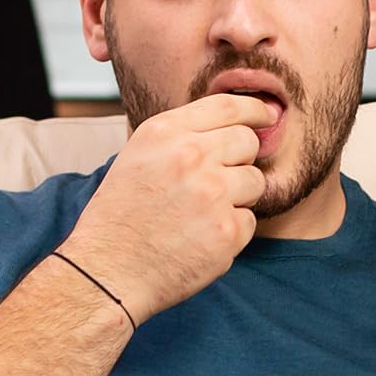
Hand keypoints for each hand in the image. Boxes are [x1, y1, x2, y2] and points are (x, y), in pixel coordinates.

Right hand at [57, 94, 276, 324]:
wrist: (109, 268)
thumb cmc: (123, 214)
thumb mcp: (140, 155)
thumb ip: (183, 136)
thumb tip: (236, 124)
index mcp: (165, 132)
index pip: (227, 106)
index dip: (254, 109)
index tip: (266, 115)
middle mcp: (190, 157)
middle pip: (247, 142)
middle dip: (240, 159)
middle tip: (215, 182)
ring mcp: (212, 194)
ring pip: (255, 181)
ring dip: (238, 196)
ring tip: (201, 212)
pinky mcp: (228, 231)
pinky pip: (249, 220)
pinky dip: (231, 230)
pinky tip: (201, 237)